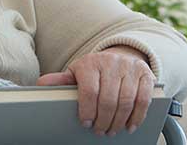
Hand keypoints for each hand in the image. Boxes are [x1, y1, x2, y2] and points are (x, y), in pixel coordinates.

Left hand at [36, 47, 155, 135]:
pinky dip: (137, 116)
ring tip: (112, 130)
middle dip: (103, 120)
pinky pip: (143, 99)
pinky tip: (130, 125)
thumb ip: (61, 80)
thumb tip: (40, 84)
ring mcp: (130, 68)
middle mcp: (112, 63)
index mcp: (91, 62)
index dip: (88, 110)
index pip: (89, 90)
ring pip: (126, 101)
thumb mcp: (77, 72)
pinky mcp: (146, 75)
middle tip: (100, 131)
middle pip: (108, 99)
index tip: (86, 123)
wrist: (120, 55)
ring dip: (119, 121)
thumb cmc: (95, 69)